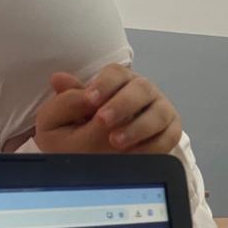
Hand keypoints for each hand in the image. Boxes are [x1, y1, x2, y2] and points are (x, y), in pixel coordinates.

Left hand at [40, 65, 181, 153]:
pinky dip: (154, 145)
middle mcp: (143, 91)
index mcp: (119, 80)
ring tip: (116, 142)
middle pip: (141, 88)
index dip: (105, 84)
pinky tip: (134, 154)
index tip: (90, 100)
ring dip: (138, 126)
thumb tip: (58, 79)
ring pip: (158, 112)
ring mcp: (160, 110)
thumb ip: (68, 98)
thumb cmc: (84, 128)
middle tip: (103, 120)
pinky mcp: (170, 131)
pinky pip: (169, 136)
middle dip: (122, 104)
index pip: (116, 73)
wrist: (104, 152)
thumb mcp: (68, 115)